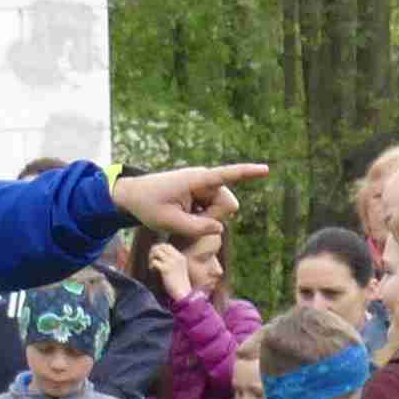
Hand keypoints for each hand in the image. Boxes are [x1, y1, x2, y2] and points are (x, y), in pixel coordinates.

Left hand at [110, 163, 268, 260]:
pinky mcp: (201, 193)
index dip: (247, 173)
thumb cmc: (148, 206)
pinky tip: (185, 215)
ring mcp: (203, 186)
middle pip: (227, 204)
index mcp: (196, 180)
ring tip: (183, 218)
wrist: (132, 195)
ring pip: (221, 209)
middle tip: (188, 222)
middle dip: (214, 217)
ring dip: (207, 218)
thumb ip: (196, 228)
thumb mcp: (169, 222)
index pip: (226, 175)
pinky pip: (213, 209)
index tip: (266, 169)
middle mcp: (204, 180)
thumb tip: (220, 229)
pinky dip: (202, 217)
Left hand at [146, 240, 192, 293]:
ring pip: (157, 252)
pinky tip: (152, 269)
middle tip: (151, 259)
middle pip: (161, 246)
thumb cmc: (179, 283)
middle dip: (153, 251)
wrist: (182, 292)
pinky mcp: (166, 269)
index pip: (167, 245)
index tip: (155, 255)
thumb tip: (159, 255)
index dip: (159, 248)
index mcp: (180, 257)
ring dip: (151, 257)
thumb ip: (172, 261)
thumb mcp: (179, 269)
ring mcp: (171, 263)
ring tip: (151, 265)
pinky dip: (151, 264)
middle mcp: (177, 258)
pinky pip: (154, 261)